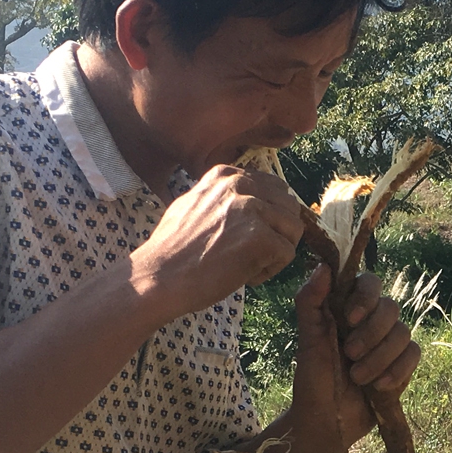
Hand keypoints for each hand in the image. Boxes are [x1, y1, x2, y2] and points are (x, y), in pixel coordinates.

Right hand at [130, 165, 305, 321]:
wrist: (159, 276)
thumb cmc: (171, 251)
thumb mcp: (192, 206)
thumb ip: (221, 198)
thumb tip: (249, 201)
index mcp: (225, 175)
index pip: (271, 187)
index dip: (267, 217)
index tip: (248, 237)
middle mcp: (240, 185)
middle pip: (288, 206)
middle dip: (278, 233)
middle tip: (254, 254)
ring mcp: (251, 209)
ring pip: (292, 230)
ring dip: (275, 253)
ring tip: (249, 266)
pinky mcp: (260, 237)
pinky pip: (286, 253)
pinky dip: (270, 270)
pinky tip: (246, 277)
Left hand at [286, 266, 420, 452]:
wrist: (325, 419)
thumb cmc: (313, 378)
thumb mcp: (307, 339)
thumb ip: (310, 301)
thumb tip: (323, 266)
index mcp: (349, 308)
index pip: (370, 283)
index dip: (365, 297)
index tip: (349, 318)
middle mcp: (372, 322)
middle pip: (391, 308)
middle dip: (371, 334)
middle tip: (349, 354)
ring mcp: (390, 344)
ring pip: (403, 333)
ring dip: (379, 358)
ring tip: (357, 378)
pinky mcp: (403, 366)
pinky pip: (413, 355)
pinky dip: (396, 371)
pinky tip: (377, 386)